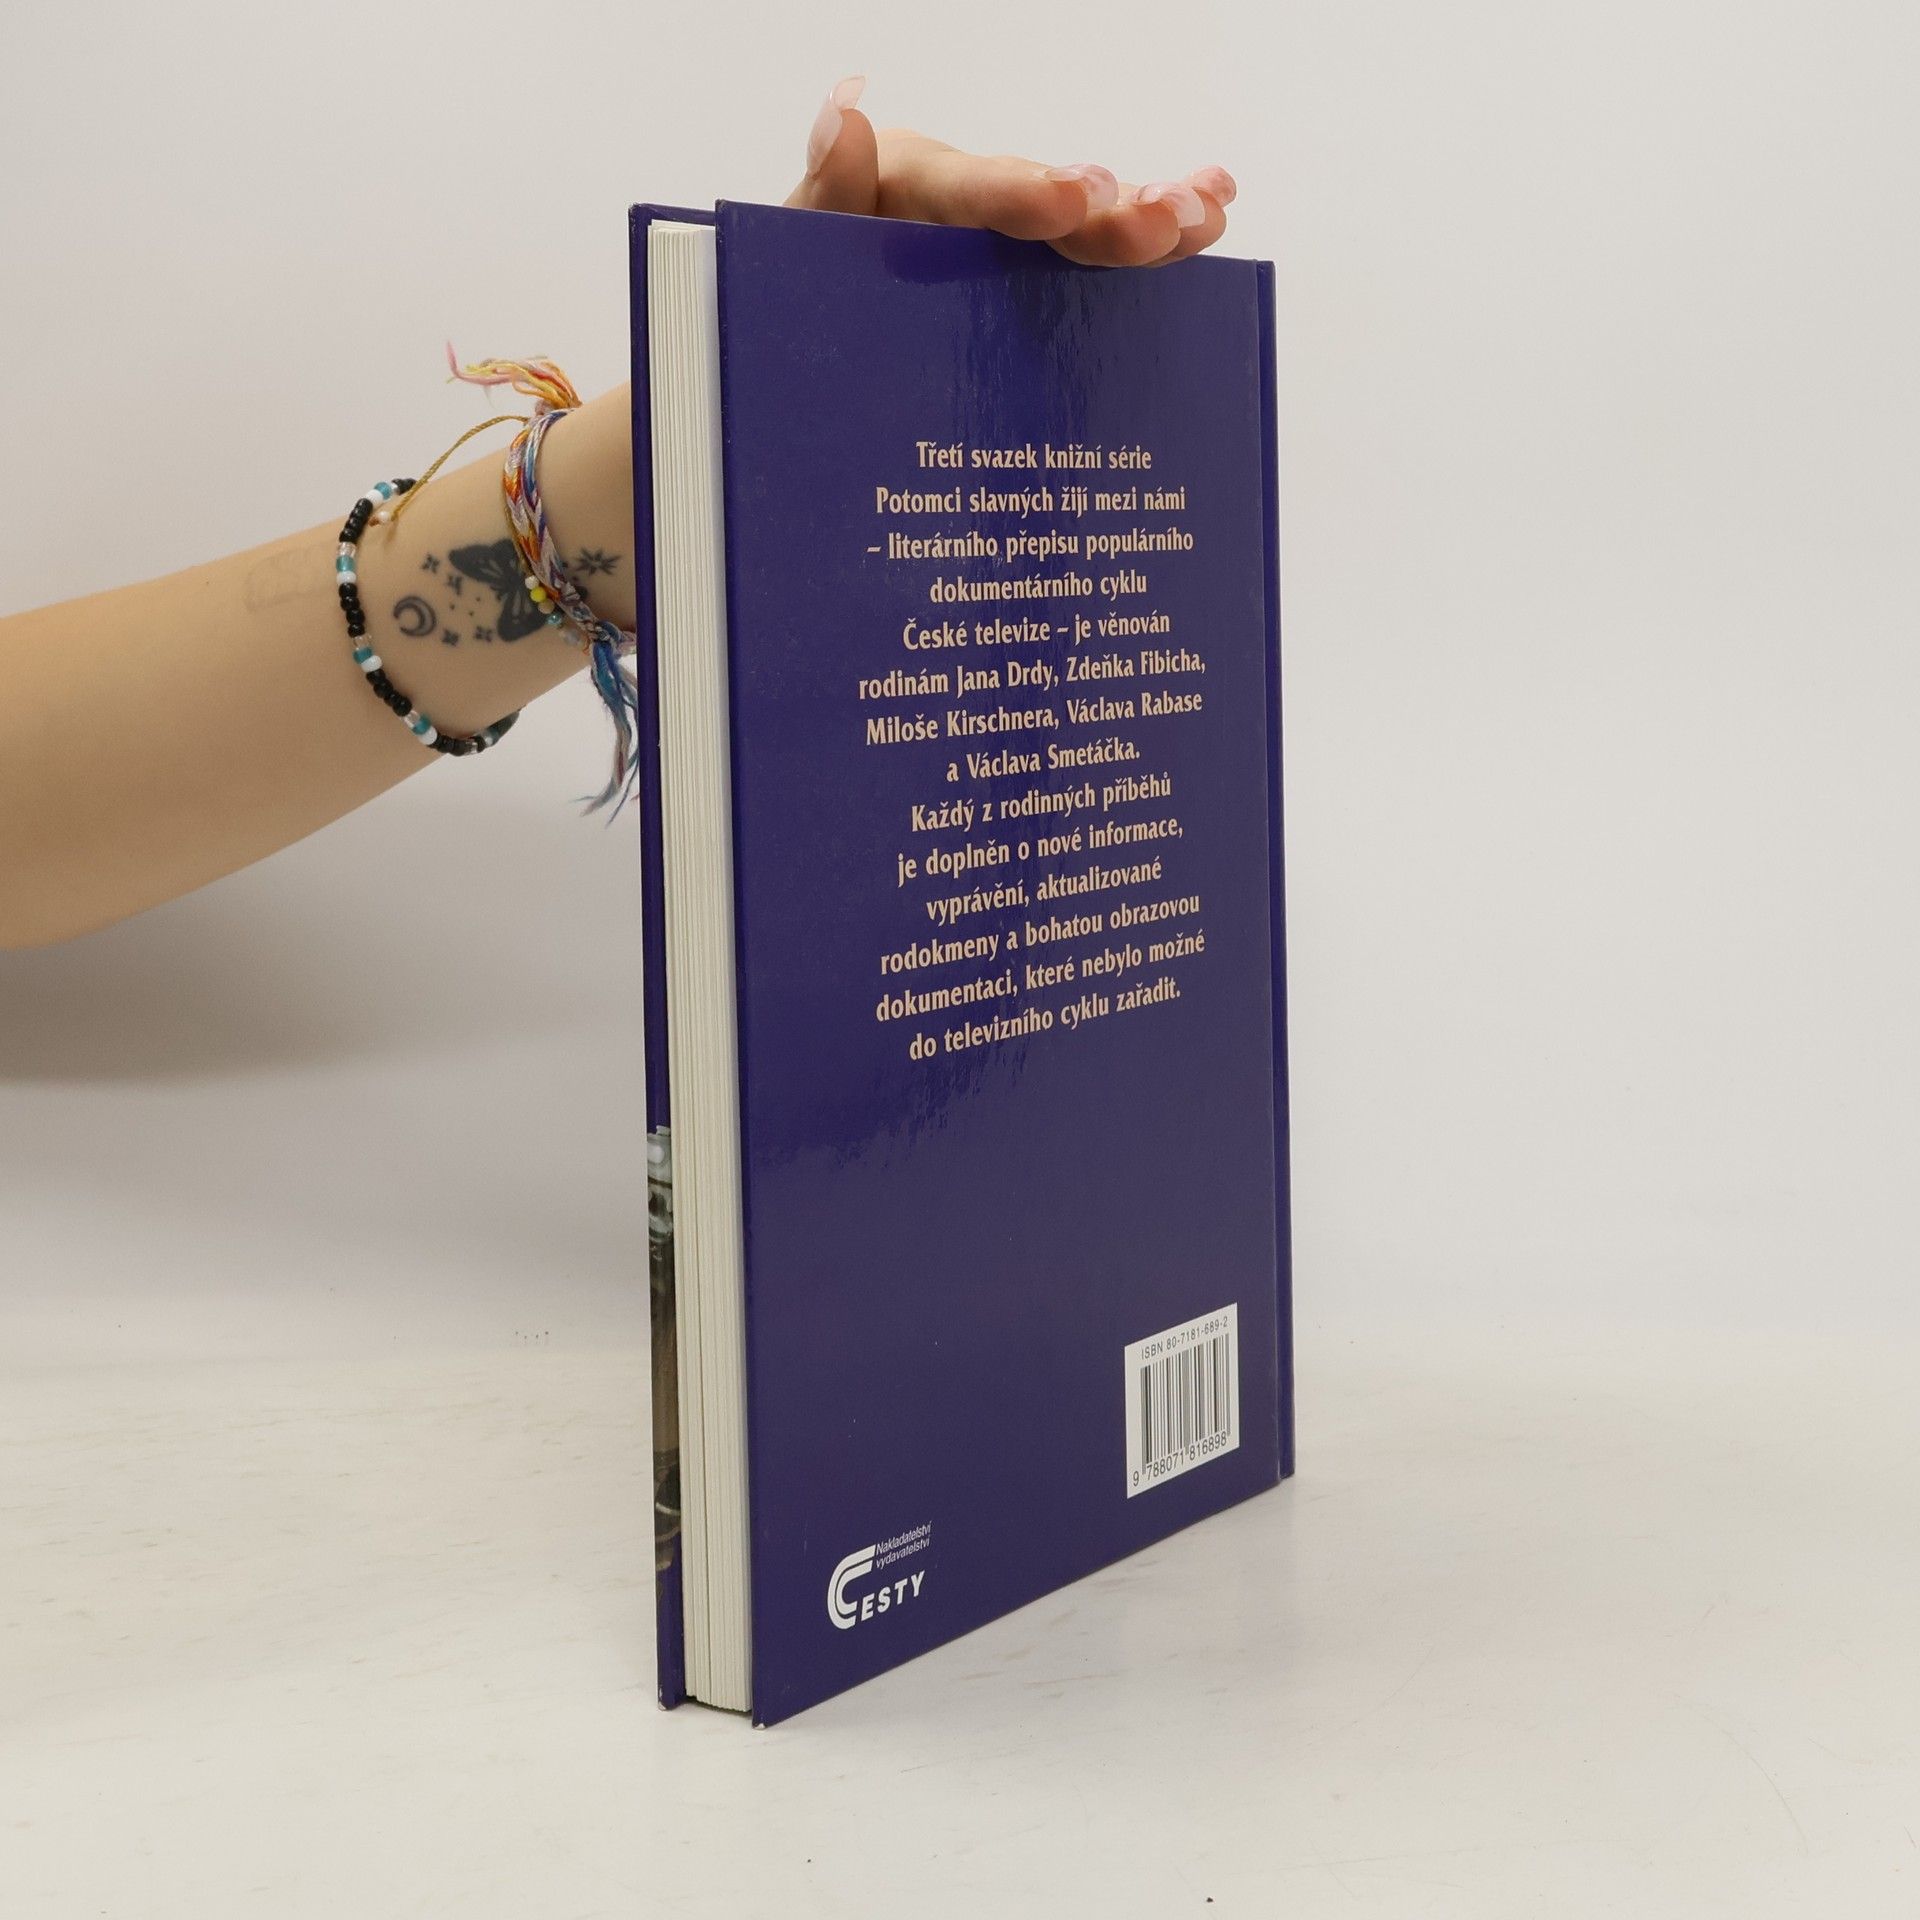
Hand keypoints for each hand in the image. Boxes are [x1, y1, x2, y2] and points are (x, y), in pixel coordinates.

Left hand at [786, 77, 1234, 267]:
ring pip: (1084, 225)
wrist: (808, 327)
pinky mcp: (1029, 270)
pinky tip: (1211, 212)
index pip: (972, 192)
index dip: (1026, 195)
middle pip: (1048, 201)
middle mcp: (972, 196)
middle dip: (1108, 215)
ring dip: (1147, 221)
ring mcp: (1008, 235)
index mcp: (911, 184)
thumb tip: (845, 112)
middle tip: (1160, 219)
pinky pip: (1092, 254)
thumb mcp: (797, 239)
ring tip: (1205, 217)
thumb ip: (824, 188)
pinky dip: (1151, 236)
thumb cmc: (801, 276)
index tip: (1076, 199)